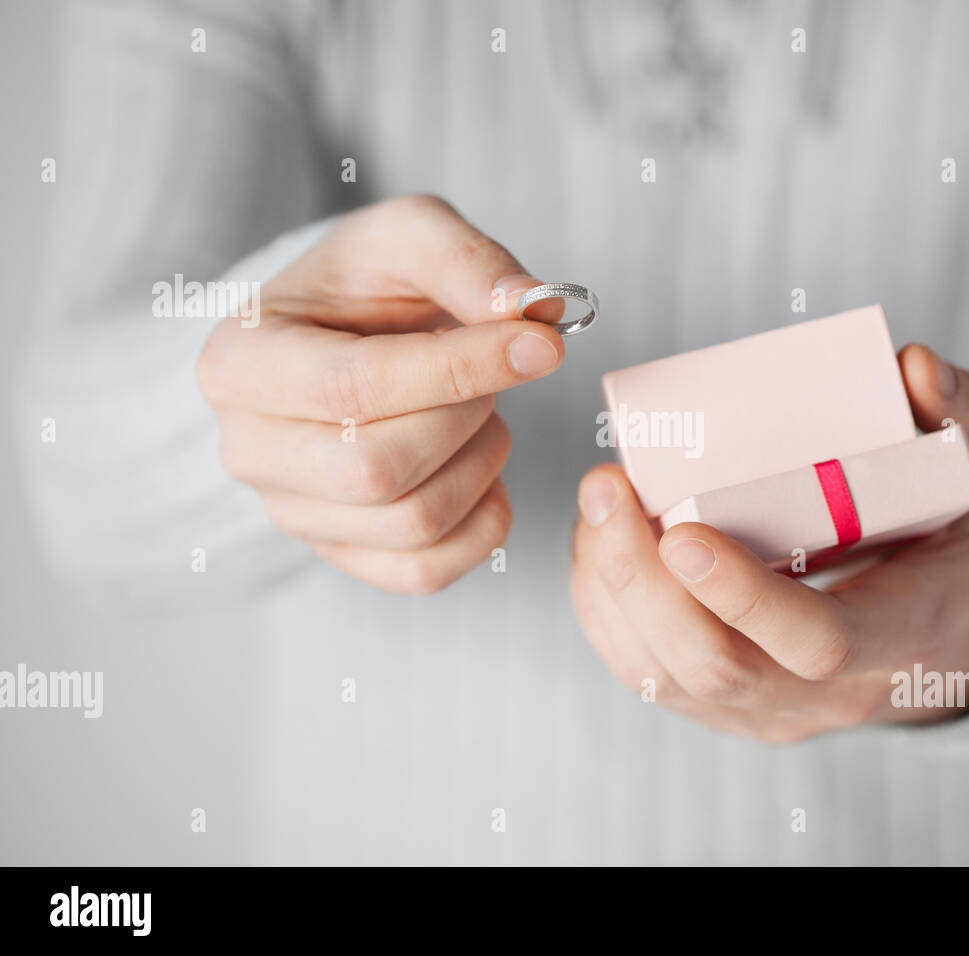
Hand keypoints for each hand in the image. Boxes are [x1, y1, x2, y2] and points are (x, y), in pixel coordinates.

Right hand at [197, 195, 565, 593]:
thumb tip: (533, 310)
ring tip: (483, 412)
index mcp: (240, 362)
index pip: (356, 387)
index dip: (462, 370)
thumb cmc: (366, 286)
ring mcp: (291, 512)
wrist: (340, 339)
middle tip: (493, 374)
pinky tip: (482, 468)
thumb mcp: (408, 237)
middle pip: (379, 468)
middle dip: (466, 417)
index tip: (541, 345)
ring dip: (482, 462)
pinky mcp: (341, 552)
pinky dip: (483, 525)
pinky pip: (427, 571)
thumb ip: (468, 261)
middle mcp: (248, 449)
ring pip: (413, 522)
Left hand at [570, 344, 968, 741]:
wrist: (945, 635)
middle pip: (716, 666)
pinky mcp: (726, 708)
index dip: (745, 597)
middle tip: (606, 487)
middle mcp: (829, 695)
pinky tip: (598, 542)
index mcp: (902, 634)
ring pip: (665, 677)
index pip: (817, 642)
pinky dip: (606, 609)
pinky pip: (646, 673)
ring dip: (611, 589)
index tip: (681, 529)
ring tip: (596, 502)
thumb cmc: (961, 540)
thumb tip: (910, 366)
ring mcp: (771, 711)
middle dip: (642, 579)